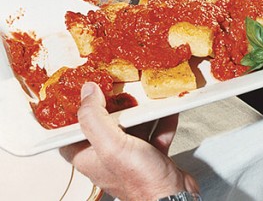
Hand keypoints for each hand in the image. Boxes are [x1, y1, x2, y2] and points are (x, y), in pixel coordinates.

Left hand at [60, 82, 198, 199]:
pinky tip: (166, 111)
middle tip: (120, 89)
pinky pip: (152, 130)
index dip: (76, 111)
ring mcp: (128, 154)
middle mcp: (106, 155)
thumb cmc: (141, 181)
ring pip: (131, 125)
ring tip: (146, 98)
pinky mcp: (148, 153)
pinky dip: (159, 120)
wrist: (173, 196)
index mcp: (88, 156)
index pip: (71, 131)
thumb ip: (94, 117)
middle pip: (104, 122)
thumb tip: (87, 92)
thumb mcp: (112, 145)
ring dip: (141, 111)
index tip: (86, 92)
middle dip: (115, 105)